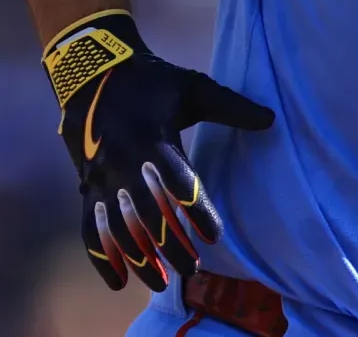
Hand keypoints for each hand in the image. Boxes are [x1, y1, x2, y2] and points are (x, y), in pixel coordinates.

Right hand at [43, 11, 273, 291]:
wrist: (93, 75)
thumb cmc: (152, 83)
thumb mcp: (193, 87)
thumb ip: (231, 106)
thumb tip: (271, 119)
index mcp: (153, 137)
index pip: (178, 182)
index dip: (196, 211)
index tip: (214, 235)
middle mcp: (123, 162)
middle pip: (148, 214)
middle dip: (170, 245)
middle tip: (193, 268)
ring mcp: (100, 178)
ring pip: (118, 228)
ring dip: (139, 258)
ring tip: (161, 283)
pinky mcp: (86, 188)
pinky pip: (91, 229)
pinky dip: (103, 257)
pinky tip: (119, 282)